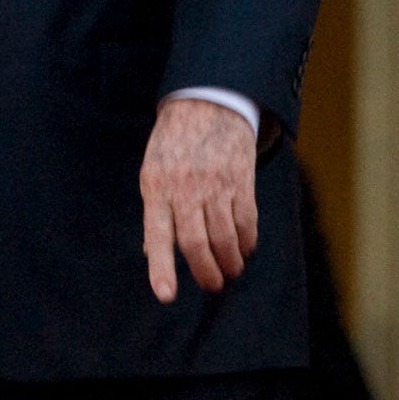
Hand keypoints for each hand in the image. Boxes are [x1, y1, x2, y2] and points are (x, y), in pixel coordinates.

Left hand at [140, 96, 257, 302]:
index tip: (166, 295)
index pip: (157, 235)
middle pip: (195, 242)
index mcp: (156, 187)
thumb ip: (155, 210)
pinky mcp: (241, 182)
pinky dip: (246, 242)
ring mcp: (214, 185)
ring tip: (230, 271)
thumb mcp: (152, 171)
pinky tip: (244, 249)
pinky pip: (246, 222)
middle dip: (205, 272)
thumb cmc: (173, 144)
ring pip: (224, 238)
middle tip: (211, 285)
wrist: (206, 104)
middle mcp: (184, 188)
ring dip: (229, 262)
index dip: (161, 267)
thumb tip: (152, 251)